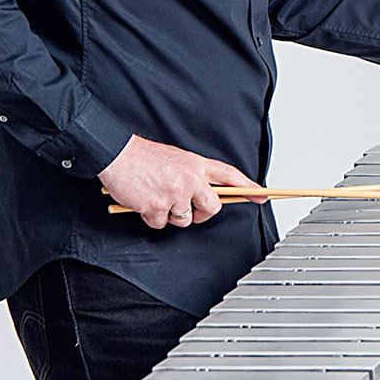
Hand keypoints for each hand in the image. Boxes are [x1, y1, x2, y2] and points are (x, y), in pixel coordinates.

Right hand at [98, 134, 266, 229]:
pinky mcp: (158, 207)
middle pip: (213, 207)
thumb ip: (192, 175)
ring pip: (184, 220)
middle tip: (188, 209)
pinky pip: (160, 224)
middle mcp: (190, 178)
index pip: (230, 175)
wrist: (116, 154)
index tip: (263, 195)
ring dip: (170, 215)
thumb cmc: (143, 157)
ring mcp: (175, 194)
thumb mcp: (176, 159)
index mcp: (196, 164)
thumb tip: (203, 195)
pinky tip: (143, 202)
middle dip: (202, 214)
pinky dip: (150, 218)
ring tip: (156, 196)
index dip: (248, 186)